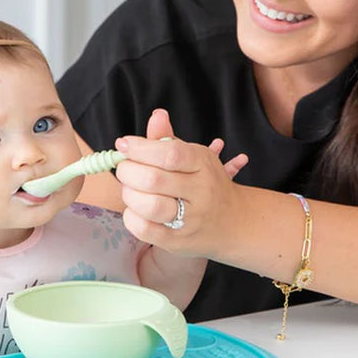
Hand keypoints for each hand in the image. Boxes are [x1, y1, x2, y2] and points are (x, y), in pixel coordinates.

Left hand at [115, 109, 246, 256]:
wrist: (234, 221)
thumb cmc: (204, 182)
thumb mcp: (193, 157)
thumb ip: (168, 139)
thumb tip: (156, 115)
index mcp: (203, 164)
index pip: (170, 153)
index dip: (140, 147)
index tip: (123, 144)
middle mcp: (201, 192)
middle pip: (154, 179)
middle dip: (128, 171)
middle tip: (123, 168)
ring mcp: (191, 219)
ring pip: (150, 206)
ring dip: (129, 194)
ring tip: (128, 188)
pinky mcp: (179, 241)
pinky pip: (145, 230)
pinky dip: (131, 217)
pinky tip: (133, 208)